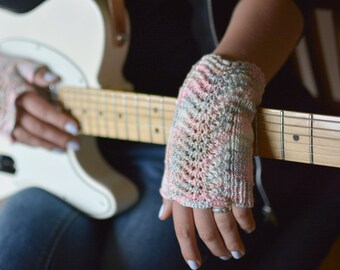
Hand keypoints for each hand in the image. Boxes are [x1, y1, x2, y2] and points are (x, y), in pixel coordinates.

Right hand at [6, 58, 79, 150]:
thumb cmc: (4, 71)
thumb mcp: (20, 66)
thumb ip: (37, 72)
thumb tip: (53, 78)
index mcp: (17, 94)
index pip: (42, 110)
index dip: (59, 120)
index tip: (75, 127)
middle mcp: (9, 110)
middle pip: (37, 127)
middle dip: (58, 137)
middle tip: (74, 143)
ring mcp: (3, 121)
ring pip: (27, 137)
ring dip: (47, 145)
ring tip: (64, 149)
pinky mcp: (1, 127)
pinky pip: (19, 140)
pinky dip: (35, 144)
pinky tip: (48, 146)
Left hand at [159, 54, 264, 268]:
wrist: (212, 105)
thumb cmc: (190, 132)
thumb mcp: (174, 160)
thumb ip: (170, 189)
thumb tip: (163, 215)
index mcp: (179, 187)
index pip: (181, 228)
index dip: (188, 249)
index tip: (195, 264)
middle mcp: (197, 191)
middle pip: (205, 232)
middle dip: (215, 248)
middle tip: (224, 257)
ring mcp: (218, 185)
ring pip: (225, 226)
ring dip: (232, 243)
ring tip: (237, 252)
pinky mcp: (238, 178)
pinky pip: (243, 210)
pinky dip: (246, 223)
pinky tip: (248, 228)